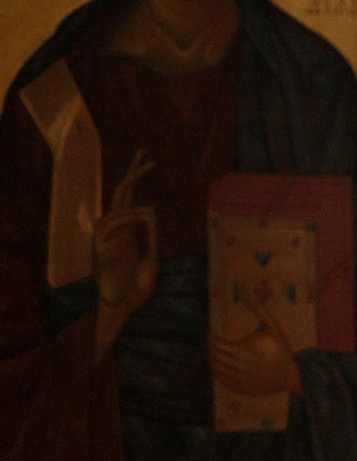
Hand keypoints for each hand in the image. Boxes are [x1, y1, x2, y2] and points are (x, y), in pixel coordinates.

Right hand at [92, 152, 157, 356]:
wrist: (123, 307)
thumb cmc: (137, 288)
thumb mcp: (152, 257)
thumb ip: (151, 235)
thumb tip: (151, 210)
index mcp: (128, 230)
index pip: (130, 197)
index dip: (136, 179)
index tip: (148, 161)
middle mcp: (115, 229)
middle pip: (120, 194)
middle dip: (132, 173)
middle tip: (145, 153)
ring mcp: (106, 237)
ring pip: (115, 208)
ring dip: (133, 206)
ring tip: (149, 213)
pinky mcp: (100, 247)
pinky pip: (111, 224)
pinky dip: (127, 218)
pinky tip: (142, 218)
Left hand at [210, 294, 303, 397]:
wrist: (292, 375)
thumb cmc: (281, 348)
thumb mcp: (272, 326)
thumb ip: (257, 308)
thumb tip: (243, 291)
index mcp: (243, 349)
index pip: (215, 343)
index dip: (210, 338)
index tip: (212, 334)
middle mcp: (239, 365)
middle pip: (214, 355)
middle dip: (210, 348)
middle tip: (213, 344)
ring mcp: (239, 378)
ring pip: (216, 368)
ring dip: (213, 360)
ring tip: (218, 354)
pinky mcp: (241, 388)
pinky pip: (222, 380)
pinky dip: (218, 372)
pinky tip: (224, 366)